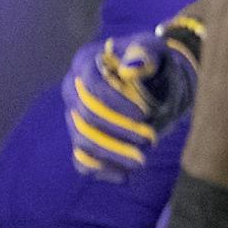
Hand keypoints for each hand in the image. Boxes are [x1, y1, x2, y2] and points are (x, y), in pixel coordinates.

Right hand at [63, 17, 202, 179]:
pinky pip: (82, 160)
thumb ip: (146, 53)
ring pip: (82, 140)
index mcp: (85, 62)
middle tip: (150, 141)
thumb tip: (131, 68)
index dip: (115, 102)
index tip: (144, 114)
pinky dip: (101, 171)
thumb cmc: (151, 62)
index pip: (90, 85)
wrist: (152, 83)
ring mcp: (74, 116)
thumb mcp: (154, 50)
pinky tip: (124, 177)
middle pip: (84, 116)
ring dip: (112, 154)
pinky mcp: (82, 138)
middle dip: (118, 131)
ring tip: (141, 163)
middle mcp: (73, 89)